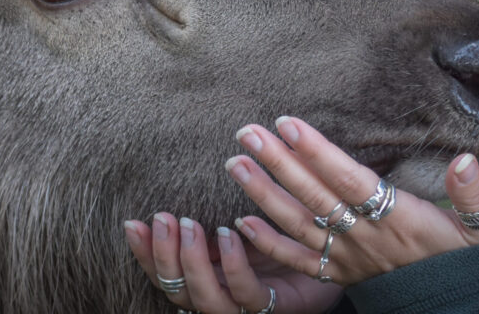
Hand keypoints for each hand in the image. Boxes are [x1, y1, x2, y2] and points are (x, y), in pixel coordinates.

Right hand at [125, 212, 343, 313]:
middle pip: (180, 293)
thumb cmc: (291, 230)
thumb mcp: (246, 217)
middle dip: (165, 257)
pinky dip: (237, 266)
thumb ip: (215, 208)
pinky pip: (253, 296)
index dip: (146, 255)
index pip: (166, 275)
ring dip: (196, 263)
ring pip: (211, 302)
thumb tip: (179, 177)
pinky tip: (233, 233)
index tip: (133, 222)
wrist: (345, 249)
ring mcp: (253, 307)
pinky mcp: (283, 306)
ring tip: (193, 224)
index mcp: (214, 277)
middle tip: (164, 218)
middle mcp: (227, 297)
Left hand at [226, 116, 478, 285]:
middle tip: (247, 132)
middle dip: (278, 162)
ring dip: (263, 194)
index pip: (350, 179)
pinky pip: (299, 261)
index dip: (318, 152)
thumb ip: (472, 195)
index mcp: (399, 218)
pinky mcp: (339, 276)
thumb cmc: (470, 261)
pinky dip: (268, 243)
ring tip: (235, 163)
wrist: (464, 310)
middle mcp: (366, 237)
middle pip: (314, 195)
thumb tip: (465, 159)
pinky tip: (240, 221)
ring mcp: (348, 258)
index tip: (288, 123)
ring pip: (299, 224)